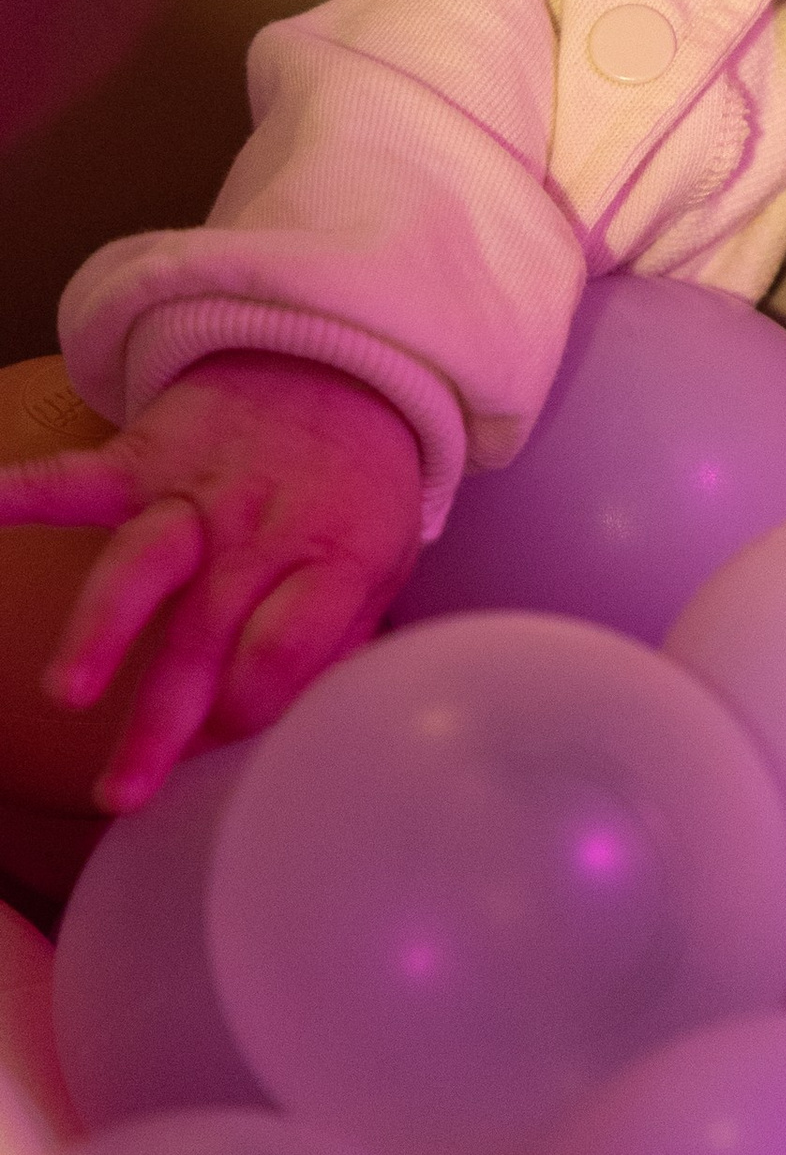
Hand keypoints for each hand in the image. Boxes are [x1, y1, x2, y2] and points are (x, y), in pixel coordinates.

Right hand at [0, 354, 422, 811]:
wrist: (338, 363)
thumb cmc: (355, 487)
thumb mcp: (381, 564)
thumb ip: (333, 643)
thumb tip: (280, 729)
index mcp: (335, 558)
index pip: (288, 644)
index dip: (250, 704)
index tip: (216, 751)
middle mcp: (263, 528)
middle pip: (209, 631)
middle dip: (165, 718)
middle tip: (125, 792)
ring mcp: (199, 491)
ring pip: (144, 563)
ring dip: (103, 629)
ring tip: (65, 693)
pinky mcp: (145, 457)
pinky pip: (78, 479)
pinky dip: (21, 494)